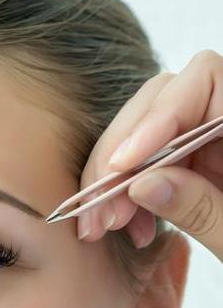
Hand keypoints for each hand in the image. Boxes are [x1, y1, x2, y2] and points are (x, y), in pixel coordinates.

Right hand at [77, 49, 222, 260]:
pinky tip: (130, 227)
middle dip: (121, 155)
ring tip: (104, 225)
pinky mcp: (202, 168)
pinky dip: (132, 194)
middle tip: (96, 209)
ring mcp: (217, 144)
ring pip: (149, 137)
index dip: (157, 116)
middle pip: (164, 104)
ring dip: (117, 180)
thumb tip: (139, 184)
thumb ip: (203, 209)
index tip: (124, 166)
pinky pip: (155, 166)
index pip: (205, 80)